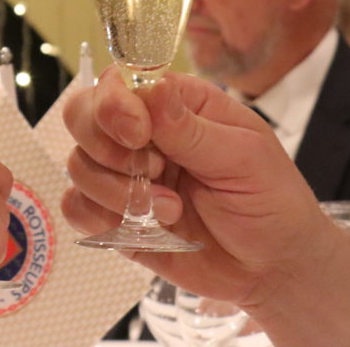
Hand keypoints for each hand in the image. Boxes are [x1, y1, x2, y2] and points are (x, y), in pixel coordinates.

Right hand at [62, 67, 349, 346]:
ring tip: (171, 210)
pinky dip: (100, 217)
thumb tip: (149, 87)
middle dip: (107, 146)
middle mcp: (142, 133)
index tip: (138, 134)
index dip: (114, 104)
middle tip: (154, 171)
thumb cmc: (270, 200)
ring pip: (78, 164)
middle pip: (82, 114)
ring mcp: (125, 175)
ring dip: (117, 191)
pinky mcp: (115, 216)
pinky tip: (143, 227)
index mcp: (175, 103)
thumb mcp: (243, 157)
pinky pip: (77, 208)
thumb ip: (190, 128)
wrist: (273, 267)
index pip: (119, 81)